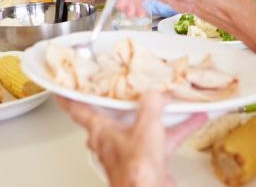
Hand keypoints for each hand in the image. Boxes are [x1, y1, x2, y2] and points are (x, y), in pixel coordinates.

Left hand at [57, 92, 206, 186]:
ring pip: (143, 125)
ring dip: (159, 113)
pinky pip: (163, 137)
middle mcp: (112, 141)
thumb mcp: (146, 126)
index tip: (62, 88)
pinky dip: (178, 127)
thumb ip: (150, 104)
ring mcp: (131, 151)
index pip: (78, 110)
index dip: (69, 98)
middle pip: (114, 116)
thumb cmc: (137, 171)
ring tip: (173, 99)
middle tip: (127, 85)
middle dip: (122, 100)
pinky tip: (193, 118)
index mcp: (101, 132)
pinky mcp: (148, 160)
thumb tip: (154, 93)